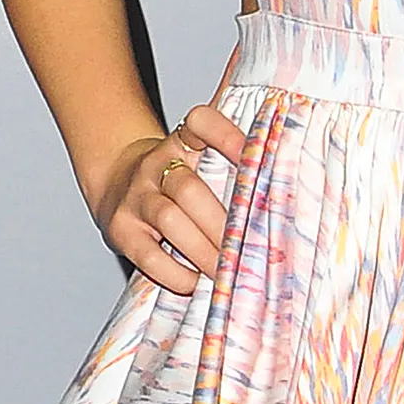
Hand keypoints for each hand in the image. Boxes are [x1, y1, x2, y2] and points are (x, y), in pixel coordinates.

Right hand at [90, 102, 245, 296]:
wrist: (118, 184)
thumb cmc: (177, 177)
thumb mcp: (199, 157)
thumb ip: (233, 163)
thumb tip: (286, 183)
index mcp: (182, 141)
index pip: (200, 122)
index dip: (227, 136)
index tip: (256, 157)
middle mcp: (156, 165)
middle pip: (190, 188)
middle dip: (224, 223)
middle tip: (252, 247)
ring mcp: (136, 197)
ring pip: (171, 220)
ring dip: (204, 250)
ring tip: (228, 269)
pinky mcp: (121, 230)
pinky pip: (148, 255)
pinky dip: (176, 273)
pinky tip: (196, 281)